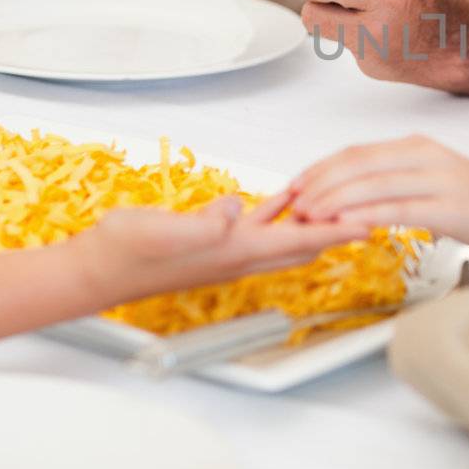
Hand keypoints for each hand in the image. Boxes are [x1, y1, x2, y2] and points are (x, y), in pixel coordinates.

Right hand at [72, 195, 366, 302]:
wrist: (94, 270)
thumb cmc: (123, 252)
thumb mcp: (162, 231)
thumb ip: (201, 223)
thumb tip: (234, 210)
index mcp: (233, 250)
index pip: (299, 241)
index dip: (338, 231)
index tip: (375, 223)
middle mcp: (236, 254)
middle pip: (303, 243)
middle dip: (340, 230)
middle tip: (373, 213)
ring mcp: (223, 249)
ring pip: (284, 235)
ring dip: (314, 222)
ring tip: (343, 205)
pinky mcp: (208, 240)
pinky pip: (257, 224)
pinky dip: (278, 210)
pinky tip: (284, 197)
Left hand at [287, 136, 468, 255]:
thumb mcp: (440, 184)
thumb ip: (404, 184)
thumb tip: (364, 198)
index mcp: (419, 148)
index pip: (355, 153)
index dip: (319, 169)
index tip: (294, 187)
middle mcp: (424, 156)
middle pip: (355, 165)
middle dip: (317, 185)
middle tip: (292, 206)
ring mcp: (438, 180)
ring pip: (370, 184)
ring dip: (332, 202)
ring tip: (308, 218)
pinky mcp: (450, 207)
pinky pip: (397, 208)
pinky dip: (365, 216)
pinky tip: (345, 226)